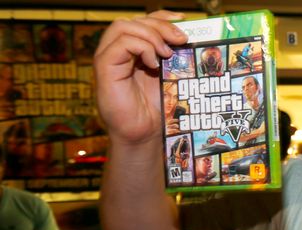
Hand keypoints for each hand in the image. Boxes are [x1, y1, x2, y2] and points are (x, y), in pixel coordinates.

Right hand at [94, 10, 187, 144]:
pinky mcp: (104, 67)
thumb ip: (174, 56)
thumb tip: (191, 37)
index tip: (184, 22)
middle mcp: (119, 51)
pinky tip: (154, 64)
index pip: (144, 21)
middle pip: (134, 21)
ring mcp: (109, 58)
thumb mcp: (171, 76)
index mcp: (134, 50)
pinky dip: (141, 47)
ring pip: (123, 27)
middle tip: (181, 39)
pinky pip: (119, 44)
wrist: (145, 134)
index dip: (162, 17)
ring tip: (167, 53)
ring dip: (150, 35)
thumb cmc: (158, 109)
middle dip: (161, 25)